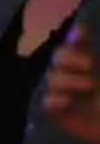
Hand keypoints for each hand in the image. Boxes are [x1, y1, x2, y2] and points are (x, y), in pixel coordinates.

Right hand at [42, 24, 99, 142]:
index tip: (81, 34)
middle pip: (59, 57)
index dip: (76, 37)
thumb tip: (80, 31)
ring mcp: (65, 93)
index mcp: (89, 63)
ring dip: (70, 80)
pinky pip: (48, 102)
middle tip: (89, 65)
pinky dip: (57, 100)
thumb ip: (96, 60)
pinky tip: (69, 102)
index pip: (77, 45)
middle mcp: (75, 75)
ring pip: (53, 79)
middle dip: (70, 57)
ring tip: (90, 86)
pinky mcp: (59, 112)